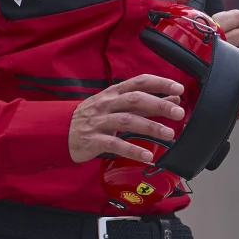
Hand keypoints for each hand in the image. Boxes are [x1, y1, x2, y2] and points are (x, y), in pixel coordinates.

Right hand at [68, 74, 184, 163]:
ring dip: (150, 126)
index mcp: (114, 92)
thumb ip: (144, 103)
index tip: (178, 87)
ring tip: (168, 134)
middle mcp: (107, 104)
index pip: (139, 82)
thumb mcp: (116, 105)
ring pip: (127, 121)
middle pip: (136, 100)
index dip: (160, 83)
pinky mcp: (94, 140)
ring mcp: (100, 122)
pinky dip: (133, 150)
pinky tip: (147, 156)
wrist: (60, 130)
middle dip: (159, 104)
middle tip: (179, 112)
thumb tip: (173, 99)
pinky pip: (115, 144)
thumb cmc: (93, 116)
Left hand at [177, 0, 238, 89]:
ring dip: (220, 63)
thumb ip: (193, 8)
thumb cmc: (221, 39)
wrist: (236, 61)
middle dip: (212, 48)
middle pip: (226, 41)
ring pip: (233, 57)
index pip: (220, 23)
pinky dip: (230, 75)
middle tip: (201, 55)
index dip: (207, 32)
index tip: (200, 39)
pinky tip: (221, 75)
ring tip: (210, 65)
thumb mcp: (208, 24)